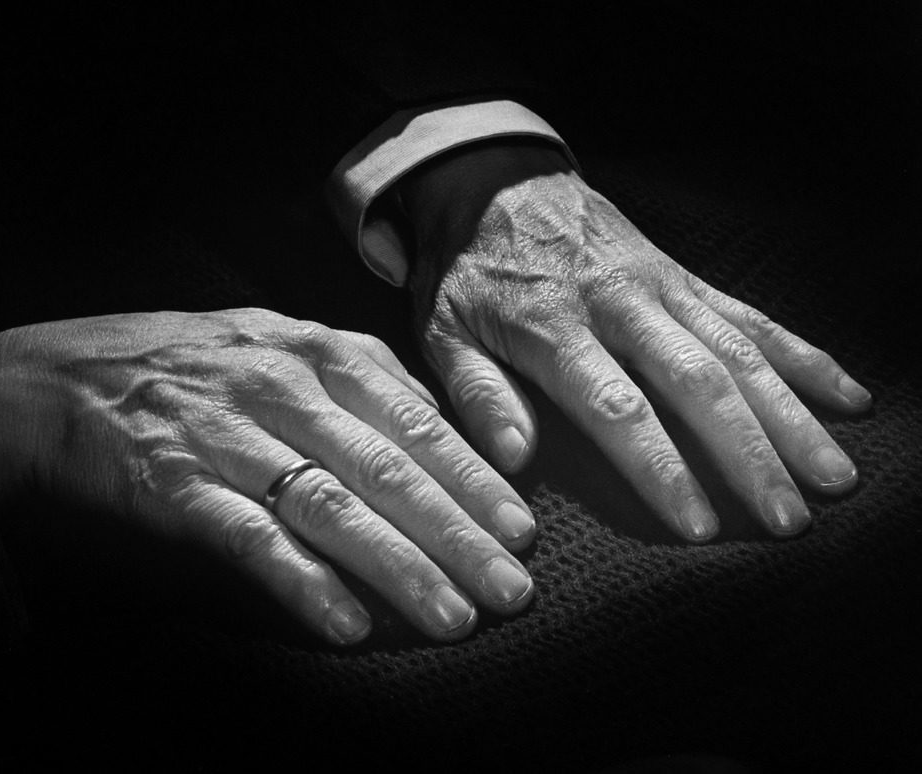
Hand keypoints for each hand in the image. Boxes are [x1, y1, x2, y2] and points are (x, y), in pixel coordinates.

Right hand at [0, 309, 534, 643]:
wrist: (59, 378)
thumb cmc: (189, 366)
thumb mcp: (280, 345)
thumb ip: (359, 380)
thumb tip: (441, 426)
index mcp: (317, 350)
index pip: (417, 420)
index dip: (474, 479)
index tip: (521, 530)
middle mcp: (282, 386)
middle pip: (388, 468)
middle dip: (458, 534)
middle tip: (512, 589)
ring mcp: (229, 433)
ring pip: (332, 505)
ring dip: (399, 567)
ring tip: (453, 618)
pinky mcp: (176, 483)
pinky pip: (251, 537)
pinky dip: (302, 582)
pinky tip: (347, 626)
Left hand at [398, 143, 871, 540]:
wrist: (494, 181)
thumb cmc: (465, 270)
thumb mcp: (443, 330)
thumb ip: (478, 393)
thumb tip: (513, 459)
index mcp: (555, 326)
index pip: (618, 408)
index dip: (662, 468)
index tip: (700, 526)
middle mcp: (621, 303)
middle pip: (698, 383)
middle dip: (749, 454)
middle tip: (789, 519)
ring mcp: (662, 285)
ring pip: (740, 351)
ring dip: (791, 415)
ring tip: (834, 476)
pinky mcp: (684, 274)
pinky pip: (751, 314)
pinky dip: (802, 355)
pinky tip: (848, 396)